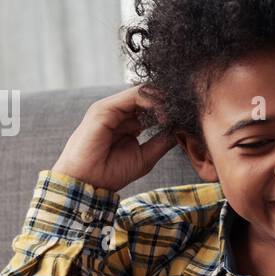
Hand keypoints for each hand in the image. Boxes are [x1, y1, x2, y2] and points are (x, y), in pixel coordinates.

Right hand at [50, 85, 178, 191]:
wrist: (87, 183)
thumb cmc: (111, 173)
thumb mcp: (145, 156)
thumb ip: (162, 141)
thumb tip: (180, 130)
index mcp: (127, 123)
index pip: (152, 106)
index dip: (170, 109)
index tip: (188, 118)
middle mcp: (119, 113)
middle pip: (149, 96)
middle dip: (169, 102)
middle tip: (187, 112)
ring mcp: (110, 108)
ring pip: (144, 92)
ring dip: (164, 101)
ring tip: (176, 116)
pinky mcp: (104, 108)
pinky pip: (134, 96)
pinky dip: (153, 102)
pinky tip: (164, 117)